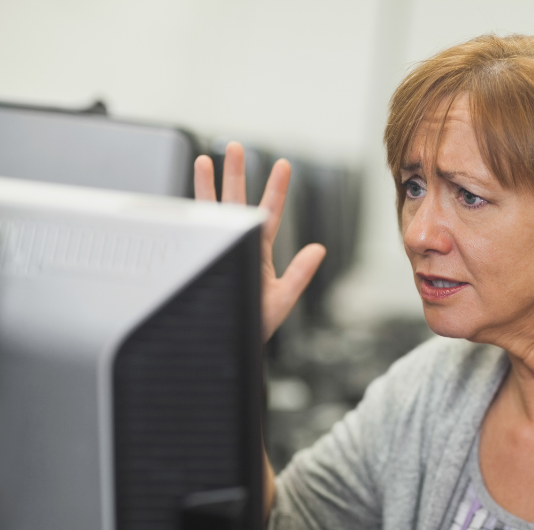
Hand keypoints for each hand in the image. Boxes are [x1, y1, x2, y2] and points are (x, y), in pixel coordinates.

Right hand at [194, 142, 325, 340]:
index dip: (277, 189)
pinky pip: (193, 232)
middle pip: (237, 202)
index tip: (283, 164)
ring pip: (212, 212)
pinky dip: (188, 214)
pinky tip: (181, 198)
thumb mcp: (283, 299)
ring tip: (204, 160)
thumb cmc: (254, 327)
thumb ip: (300, 273)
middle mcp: (239, 246)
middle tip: (234, 146)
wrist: (226, 348)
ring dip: (207, 186)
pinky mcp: (200, 260)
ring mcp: (219, 251)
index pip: (270, 213)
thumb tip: (319, 249)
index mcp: (259, 251)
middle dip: (236, 174)